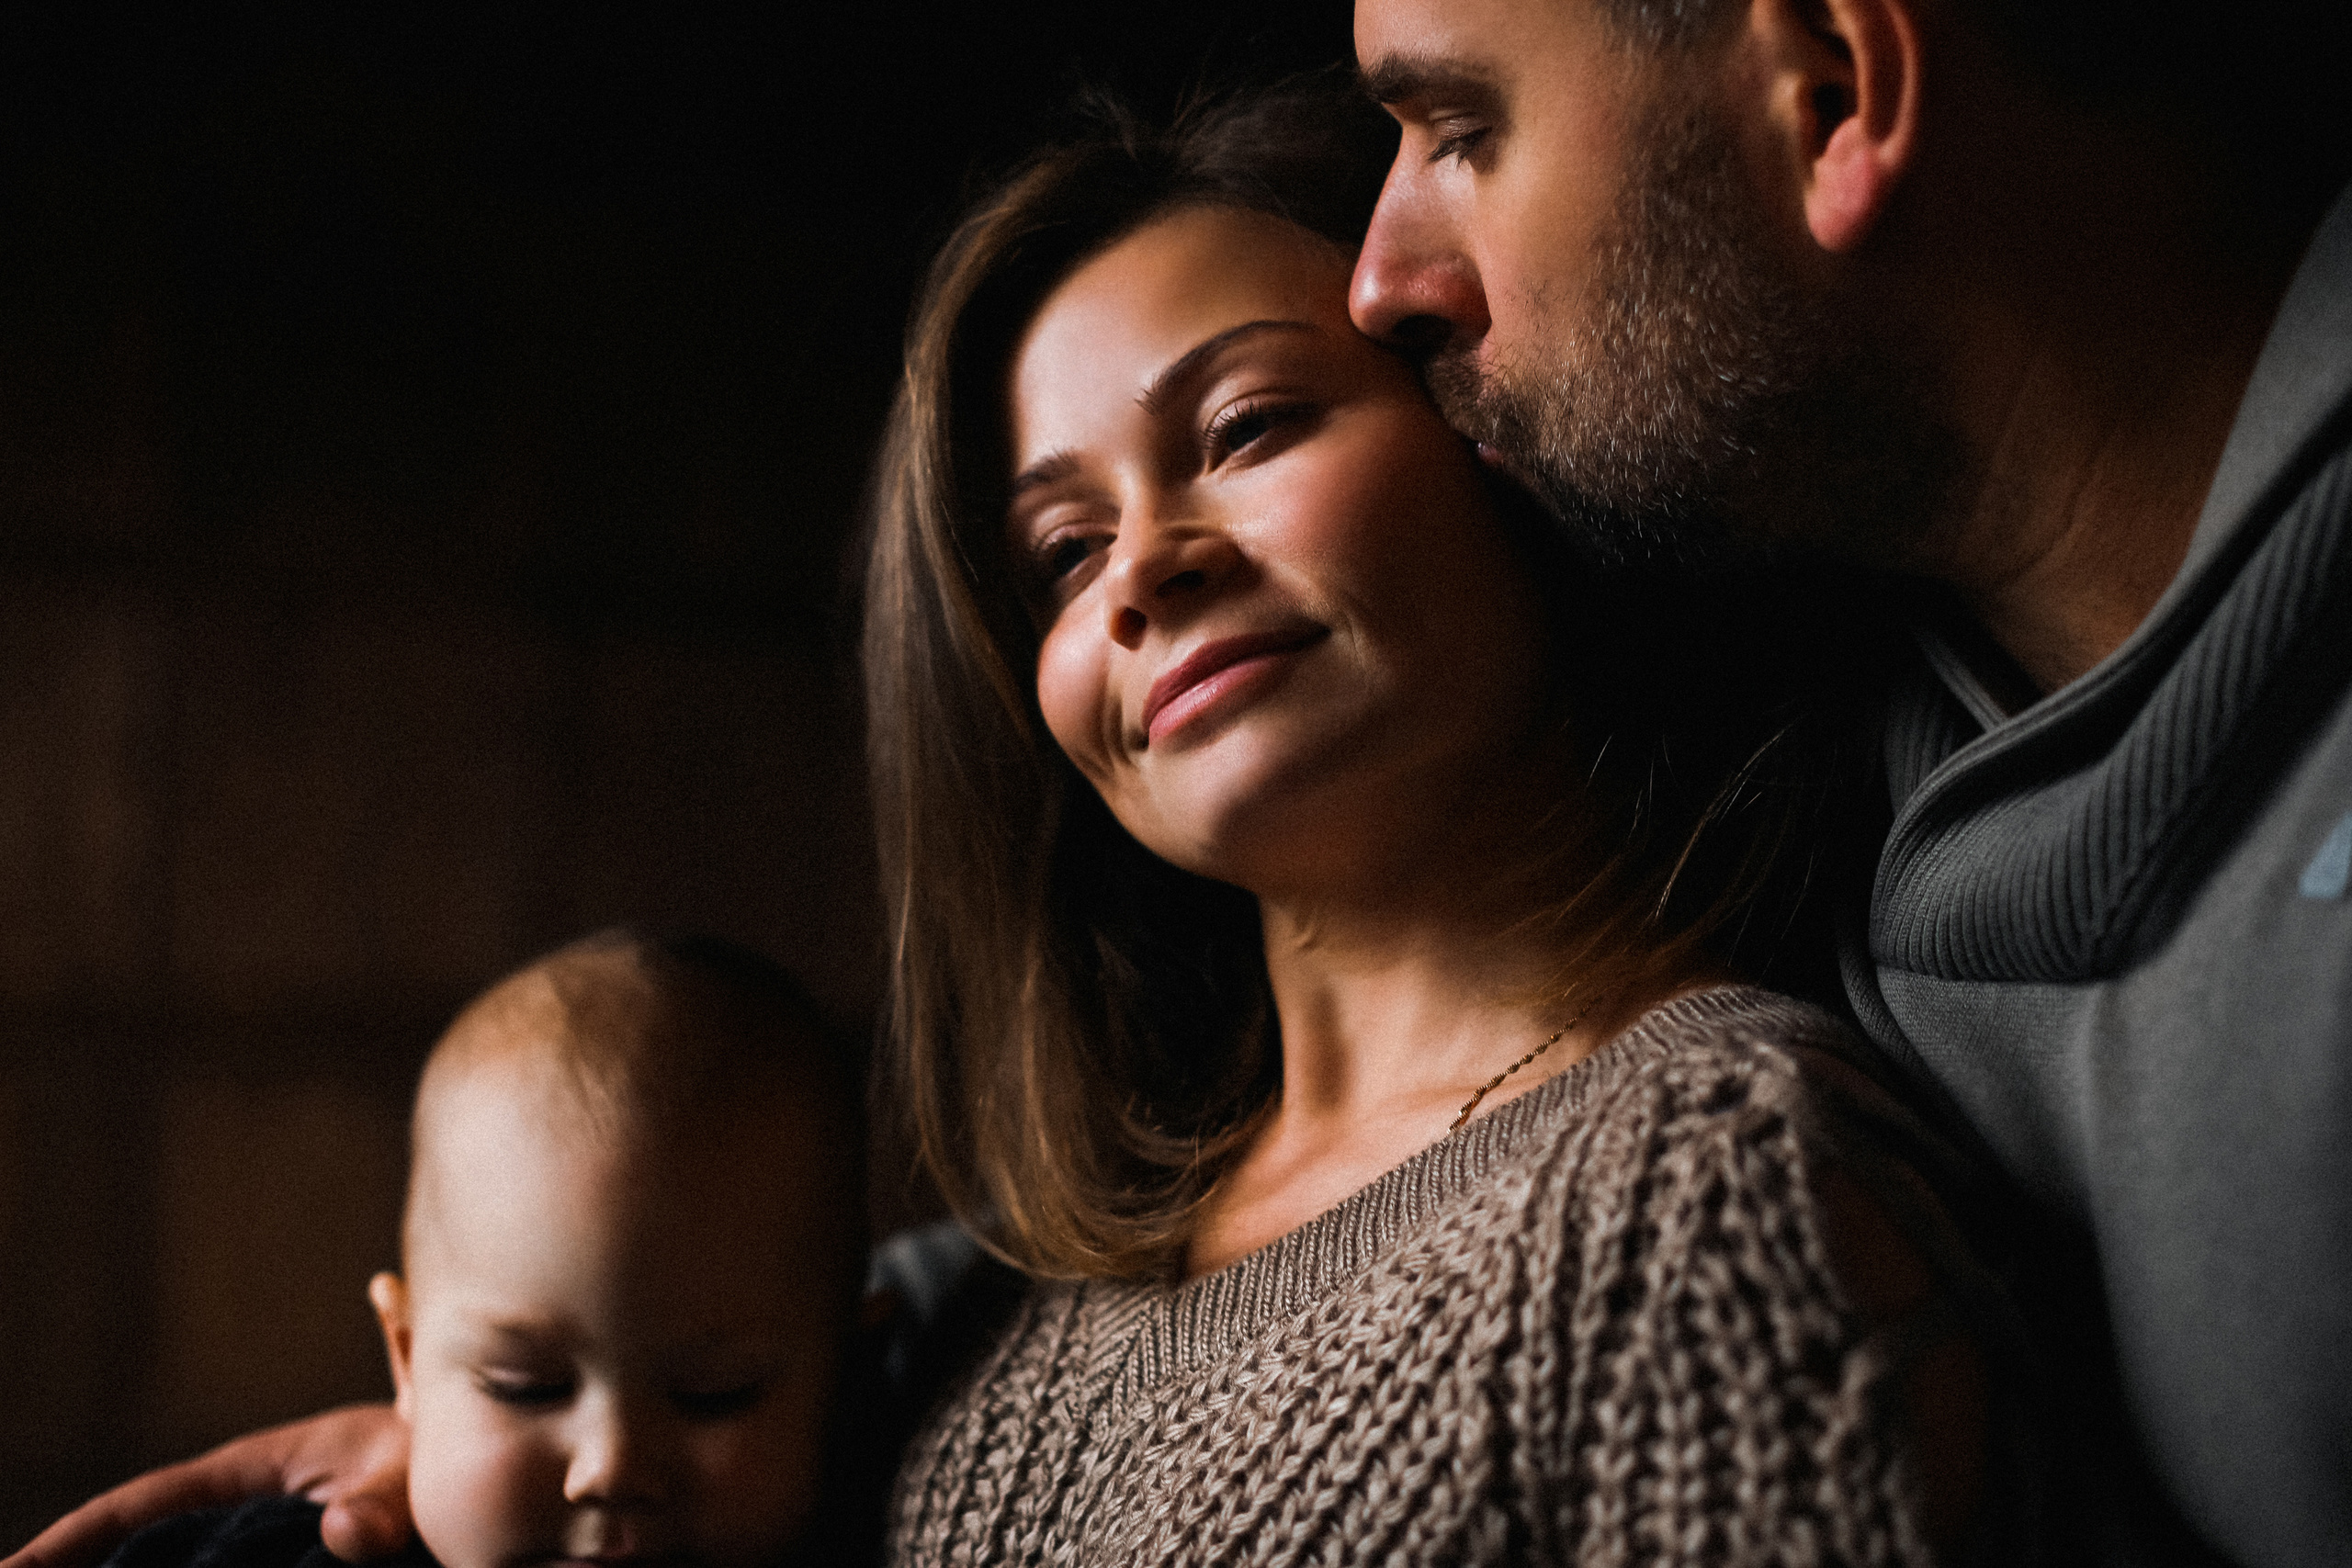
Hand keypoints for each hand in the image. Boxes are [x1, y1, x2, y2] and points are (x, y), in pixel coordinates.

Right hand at [4, 1404, 412, 1567]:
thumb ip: (379, 1508)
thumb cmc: (429, 1457)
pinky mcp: (275, 1564)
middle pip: (136, 1547)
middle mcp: (238, 1506)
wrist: (464, 1471)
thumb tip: (346, 1535)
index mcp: (251, 1468)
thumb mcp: (408, 1474)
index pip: (143, 1502)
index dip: (71, 1539)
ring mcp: (250, 1540)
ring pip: (171, 1566)